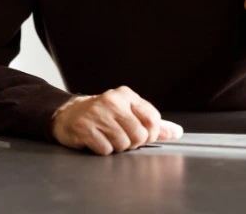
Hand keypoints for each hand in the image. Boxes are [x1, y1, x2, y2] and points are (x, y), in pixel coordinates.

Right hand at [52, 86, 182, 155]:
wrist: (67, 114)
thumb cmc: (101, 114)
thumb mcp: (128, 112)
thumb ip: (154, 123)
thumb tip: (177, 132)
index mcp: (126, 95)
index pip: (152, 119)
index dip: (150, 134)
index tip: (142, 135)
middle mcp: (112, 101)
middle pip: (139, 135)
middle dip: (132, 143)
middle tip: (120, 136)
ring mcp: (97, 113)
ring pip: (123, 144)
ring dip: (116, 147)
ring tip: (107, 137)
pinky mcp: (84, 127)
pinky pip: (105, 149)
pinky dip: (102, 149)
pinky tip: (96, 140)